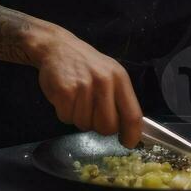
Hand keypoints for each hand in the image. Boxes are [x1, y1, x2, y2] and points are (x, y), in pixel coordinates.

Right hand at [30, 24, 142, 147]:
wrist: (58, 47)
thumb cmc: (87, 64)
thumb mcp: (110, 74)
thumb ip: (120, 98)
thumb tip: (129, 128)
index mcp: (119, 78)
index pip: (132, 115)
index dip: (132, 134)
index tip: (128, 143)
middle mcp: (104, 82)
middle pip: (107, 126)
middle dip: (99, 127)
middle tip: (92, 113)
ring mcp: (83, 86)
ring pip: (85, 125)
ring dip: (79, 118)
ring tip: (77, 99)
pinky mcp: (64, 91)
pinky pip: (66, 118)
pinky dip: (65, 113)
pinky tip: (65, 97)